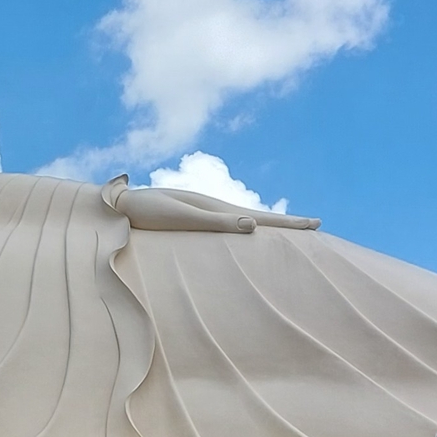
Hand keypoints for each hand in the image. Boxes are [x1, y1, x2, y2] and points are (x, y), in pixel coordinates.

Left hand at [106, 181, 321, 233]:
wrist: (118, 204)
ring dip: (269, 226)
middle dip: (288, 223)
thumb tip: (254, 226)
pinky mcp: (192, 218)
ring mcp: (204, 213)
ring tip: (289, 230)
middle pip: (261, 218)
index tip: (317, 225)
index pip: (264, 220)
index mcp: (218, 211)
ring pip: (246, 221)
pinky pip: (228, 226)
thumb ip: (217, 223)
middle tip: (317, 226)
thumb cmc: (147, 213)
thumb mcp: (183, 219)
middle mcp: (215, 210)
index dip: (290, 224)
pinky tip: (246, 232)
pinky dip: (245, 229)